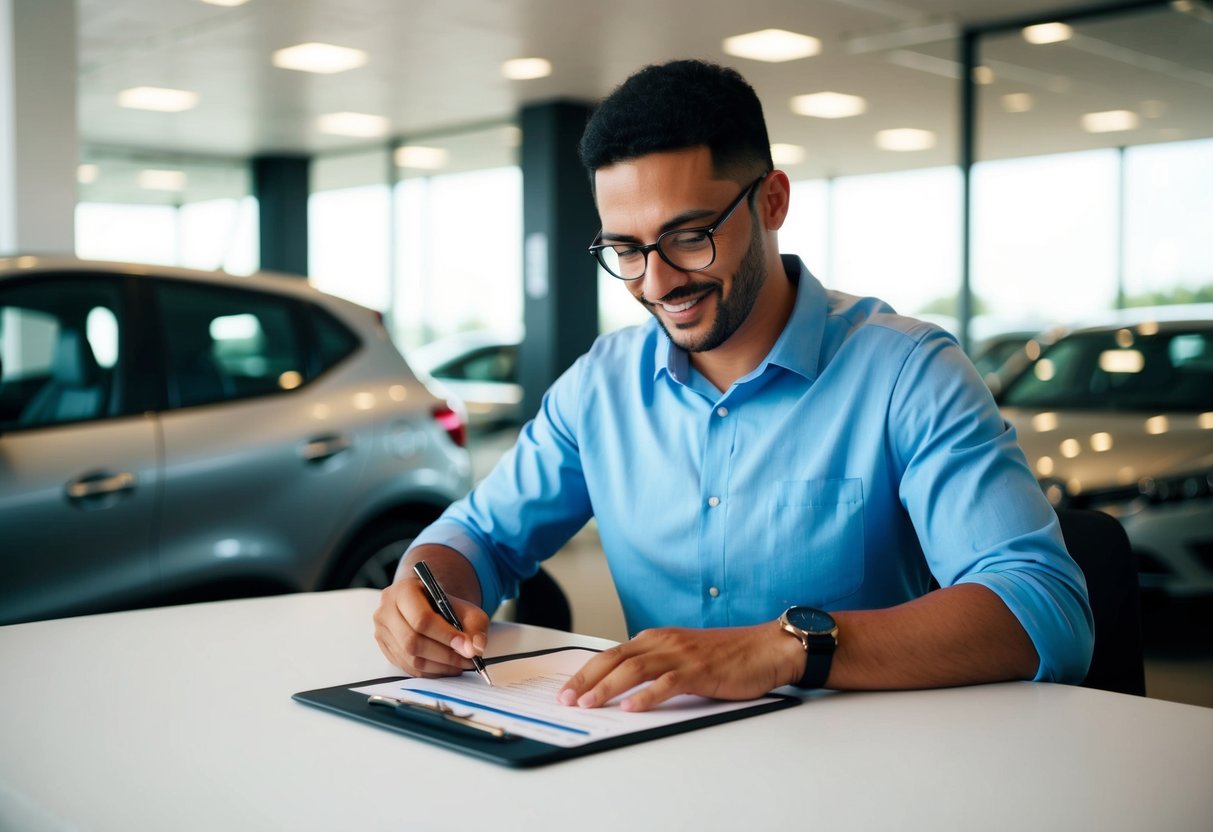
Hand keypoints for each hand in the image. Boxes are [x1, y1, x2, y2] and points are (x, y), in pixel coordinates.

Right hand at [373, 577, 489, 676]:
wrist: (428, 605)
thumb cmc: (446, 606)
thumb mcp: (467, 609)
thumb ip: (475, 627)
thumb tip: (474, 649)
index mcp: (404, 590)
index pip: (421, 618)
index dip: (445, 636)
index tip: (466, 647)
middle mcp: (387, 610)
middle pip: (412, 641)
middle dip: (444, 655)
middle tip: (467, 660)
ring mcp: (382, 631)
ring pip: (410, 658)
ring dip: (439, 666)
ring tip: (460, 665)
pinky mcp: (385, 648)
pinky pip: (407, 667)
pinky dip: (430, 672)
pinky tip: (446, 668)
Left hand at [557, 622, 802, 711]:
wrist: (765, 648)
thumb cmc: (727, 655)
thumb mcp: (682, 654)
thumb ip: (656, 664)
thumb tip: (624, 687)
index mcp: (657, 638)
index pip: (611, 654)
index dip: (585, 672)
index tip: (566, 690)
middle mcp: (664, 642)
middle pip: (614, 659)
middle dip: (586, 680)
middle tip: (566, 700)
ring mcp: (681, 655)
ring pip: (634, 669)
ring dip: (607, 688)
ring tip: (588, 704)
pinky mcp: (699, 671)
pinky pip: (667, 683)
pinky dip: (647, 695)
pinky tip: (631, 708)